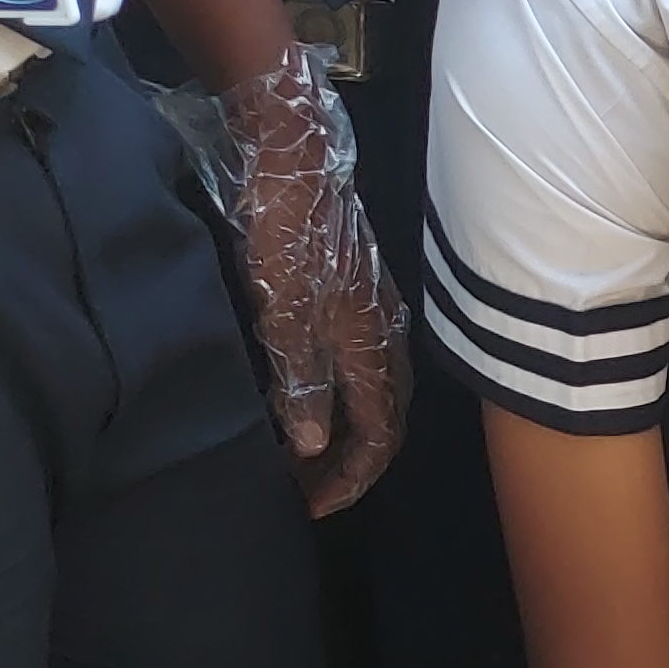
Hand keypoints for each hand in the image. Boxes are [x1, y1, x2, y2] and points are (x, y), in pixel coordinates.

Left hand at [169, 45, 406, 515]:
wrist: (293, 159)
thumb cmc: (289, 237)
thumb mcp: (285, 318)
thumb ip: (302, 385)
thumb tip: (312, 445)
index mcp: (373, 352)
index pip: (376, 440)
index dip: (348, 481)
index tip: (311, 507)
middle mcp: (383, 339)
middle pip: (379, 423)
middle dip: (345, 466)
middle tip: (303, 492)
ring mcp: (370, 315)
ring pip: (366, 394)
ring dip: (339, 432)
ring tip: (298, 455)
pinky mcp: (352, 294)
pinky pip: (352, 366)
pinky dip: (332, 397)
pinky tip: (300, 398)